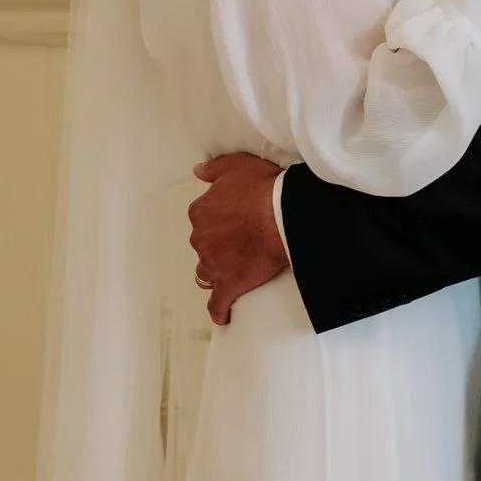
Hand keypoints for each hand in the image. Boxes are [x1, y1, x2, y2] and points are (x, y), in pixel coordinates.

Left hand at [190, 151, 289, 326]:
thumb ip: (213, 169)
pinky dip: (219, 310)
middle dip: (218, 248)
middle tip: (242, 245)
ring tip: (234, 273)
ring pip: (207, 273)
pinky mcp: (229, 284)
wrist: (282, 213)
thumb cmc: (262, 187)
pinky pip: (218, 304)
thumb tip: (198, 171)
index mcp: (201, 212)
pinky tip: (224, 315)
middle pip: (204, 247)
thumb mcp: (236, 165)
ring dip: (217, 274)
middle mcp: (201, 238)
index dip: (218, 223)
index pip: (202, 220)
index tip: (233, 224)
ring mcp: (213, 263)